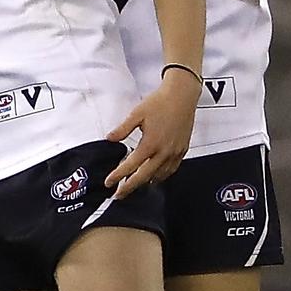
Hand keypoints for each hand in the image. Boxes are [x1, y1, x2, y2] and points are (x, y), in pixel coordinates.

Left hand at [104, 70, 200, 198]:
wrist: (182, 96)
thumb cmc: (159, 102)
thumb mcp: (137, 113)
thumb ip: (122, 128)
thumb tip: (109, 139)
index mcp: (150, 143)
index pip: (131, 165)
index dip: (118, 176)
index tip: (108, 183)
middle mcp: (164, 152)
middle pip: (144, 177)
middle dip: (130, 187)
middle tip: (119, 194)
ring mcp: (175, 153)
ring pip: (159, 176)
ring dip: (145, 182)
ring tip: (134, 185)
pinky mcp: (182, 151)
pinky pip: (171, 170)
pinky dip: (161, 176)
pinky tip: (155, 176)